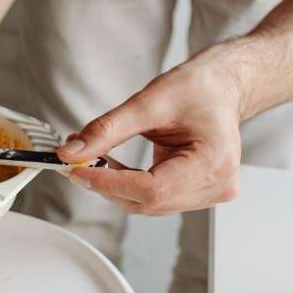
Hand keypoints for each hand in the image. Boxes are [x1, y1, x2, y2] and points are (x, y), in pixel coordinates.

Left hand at [57, 44, 244, 214]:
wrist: (221, 88)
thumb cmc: (197, 89)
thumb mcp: (147, 103)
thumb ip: (107, 130)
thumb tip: (71, 153)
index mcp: (213, 162)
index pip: (152, 190)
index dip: (108, 183)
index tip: (76, 170)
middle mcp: (216, 185)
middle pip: (147, 201)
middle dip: (106, 184)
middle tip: (74, 160)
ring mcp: (209, 193)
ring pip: (147, 204)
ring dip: (113, 185)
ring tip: (91, 158)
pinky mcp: (197, 193)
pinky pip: (154, 198)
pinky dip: (127, 185)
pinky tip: (110, 166)